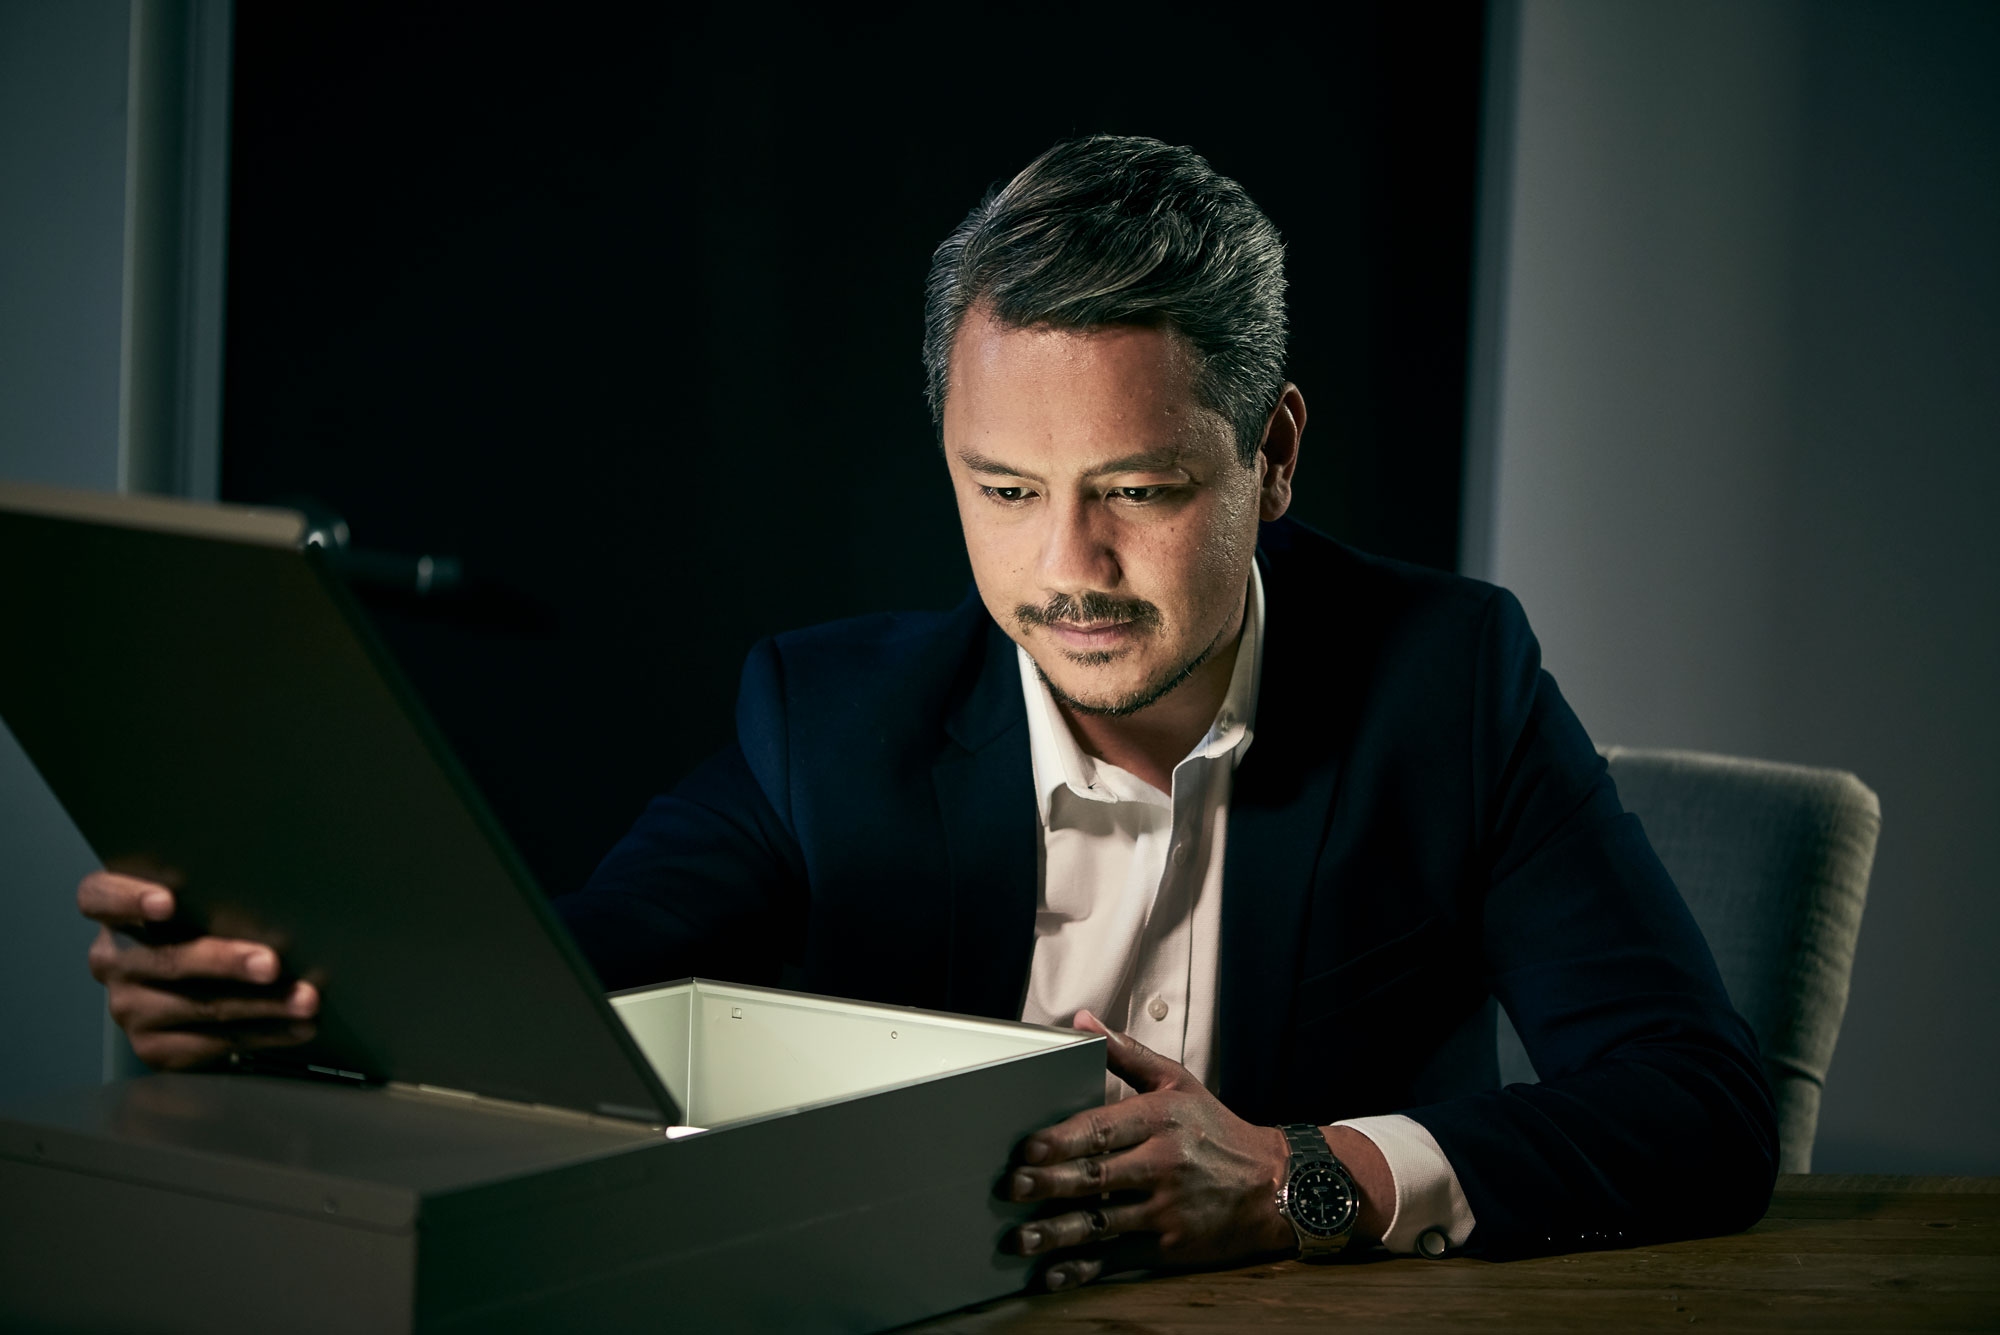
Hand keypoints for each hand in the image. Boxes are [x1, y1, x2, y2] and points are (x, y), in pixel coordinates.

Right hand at [79, 871, 317, 1069]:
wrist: (194, 986)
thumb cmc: (206, 925)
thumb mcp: (203, 904)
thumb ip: (216, 896)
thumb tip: (279, 895)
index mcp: (117, 915)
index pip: (100, 897)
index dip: (129, 898)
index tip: (167, 902)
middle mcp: (114, 961)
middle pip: (166, 959)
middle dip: (225, 962)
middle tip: (271, 964)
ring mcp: (128, 1007)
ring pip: (198, 1006)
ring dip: (261, 1005)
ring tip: (305, 999)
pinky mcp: (152, 1046)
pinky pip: (213, 1043)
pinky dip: (264, 1034)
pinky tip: (298, 1027)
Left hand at [1004, 1010, 1295, 1289]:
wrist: (1273, 1186)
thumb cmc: (1218, 1130)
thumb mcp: (1179, 1082)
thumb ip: (1126, 1053)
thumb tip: (1083, 1022)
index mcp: (1159, 1120)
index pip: (1103, 1129)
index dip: (1063, 1140)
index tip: (1027, 1148)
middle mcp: (1162, 1164)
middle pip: (1097, 1176)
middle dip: (1050, 1184)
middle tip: (1011, 1188)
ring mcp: (1165, 1210)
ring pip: (1102, 1223)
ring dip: (1057, 1232)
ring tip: (1021, 1238)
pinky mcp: (1169, 1248)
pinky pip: (1118, 1258)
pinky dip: (1084, 1268)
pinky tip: (1053, 1273)